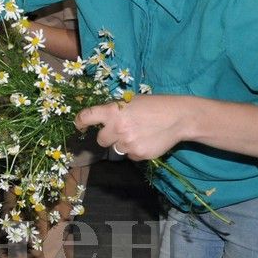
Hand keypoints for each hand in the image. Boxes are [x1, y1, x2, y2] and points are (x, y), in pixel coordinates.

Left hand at [75, 94, 190, 160]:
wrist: (178, 117)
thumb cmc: (154, 106)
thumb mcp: (130, 101)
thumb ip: (114, 111)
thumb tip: (101, 120)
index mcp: (113, 110)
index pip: (87, 117)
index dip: (80, 122)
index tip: (79, 126)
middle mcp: (117, 127)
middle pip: (100, 140)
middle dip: (108, 136)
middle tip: (122, 130)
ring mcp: (127, 142)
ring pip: (116, 149)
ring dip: (123, 143)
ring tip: (140, 133)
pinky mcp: (138, 154)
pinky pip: (130, 156)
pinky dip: (136, 150)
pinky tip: (147, 140)